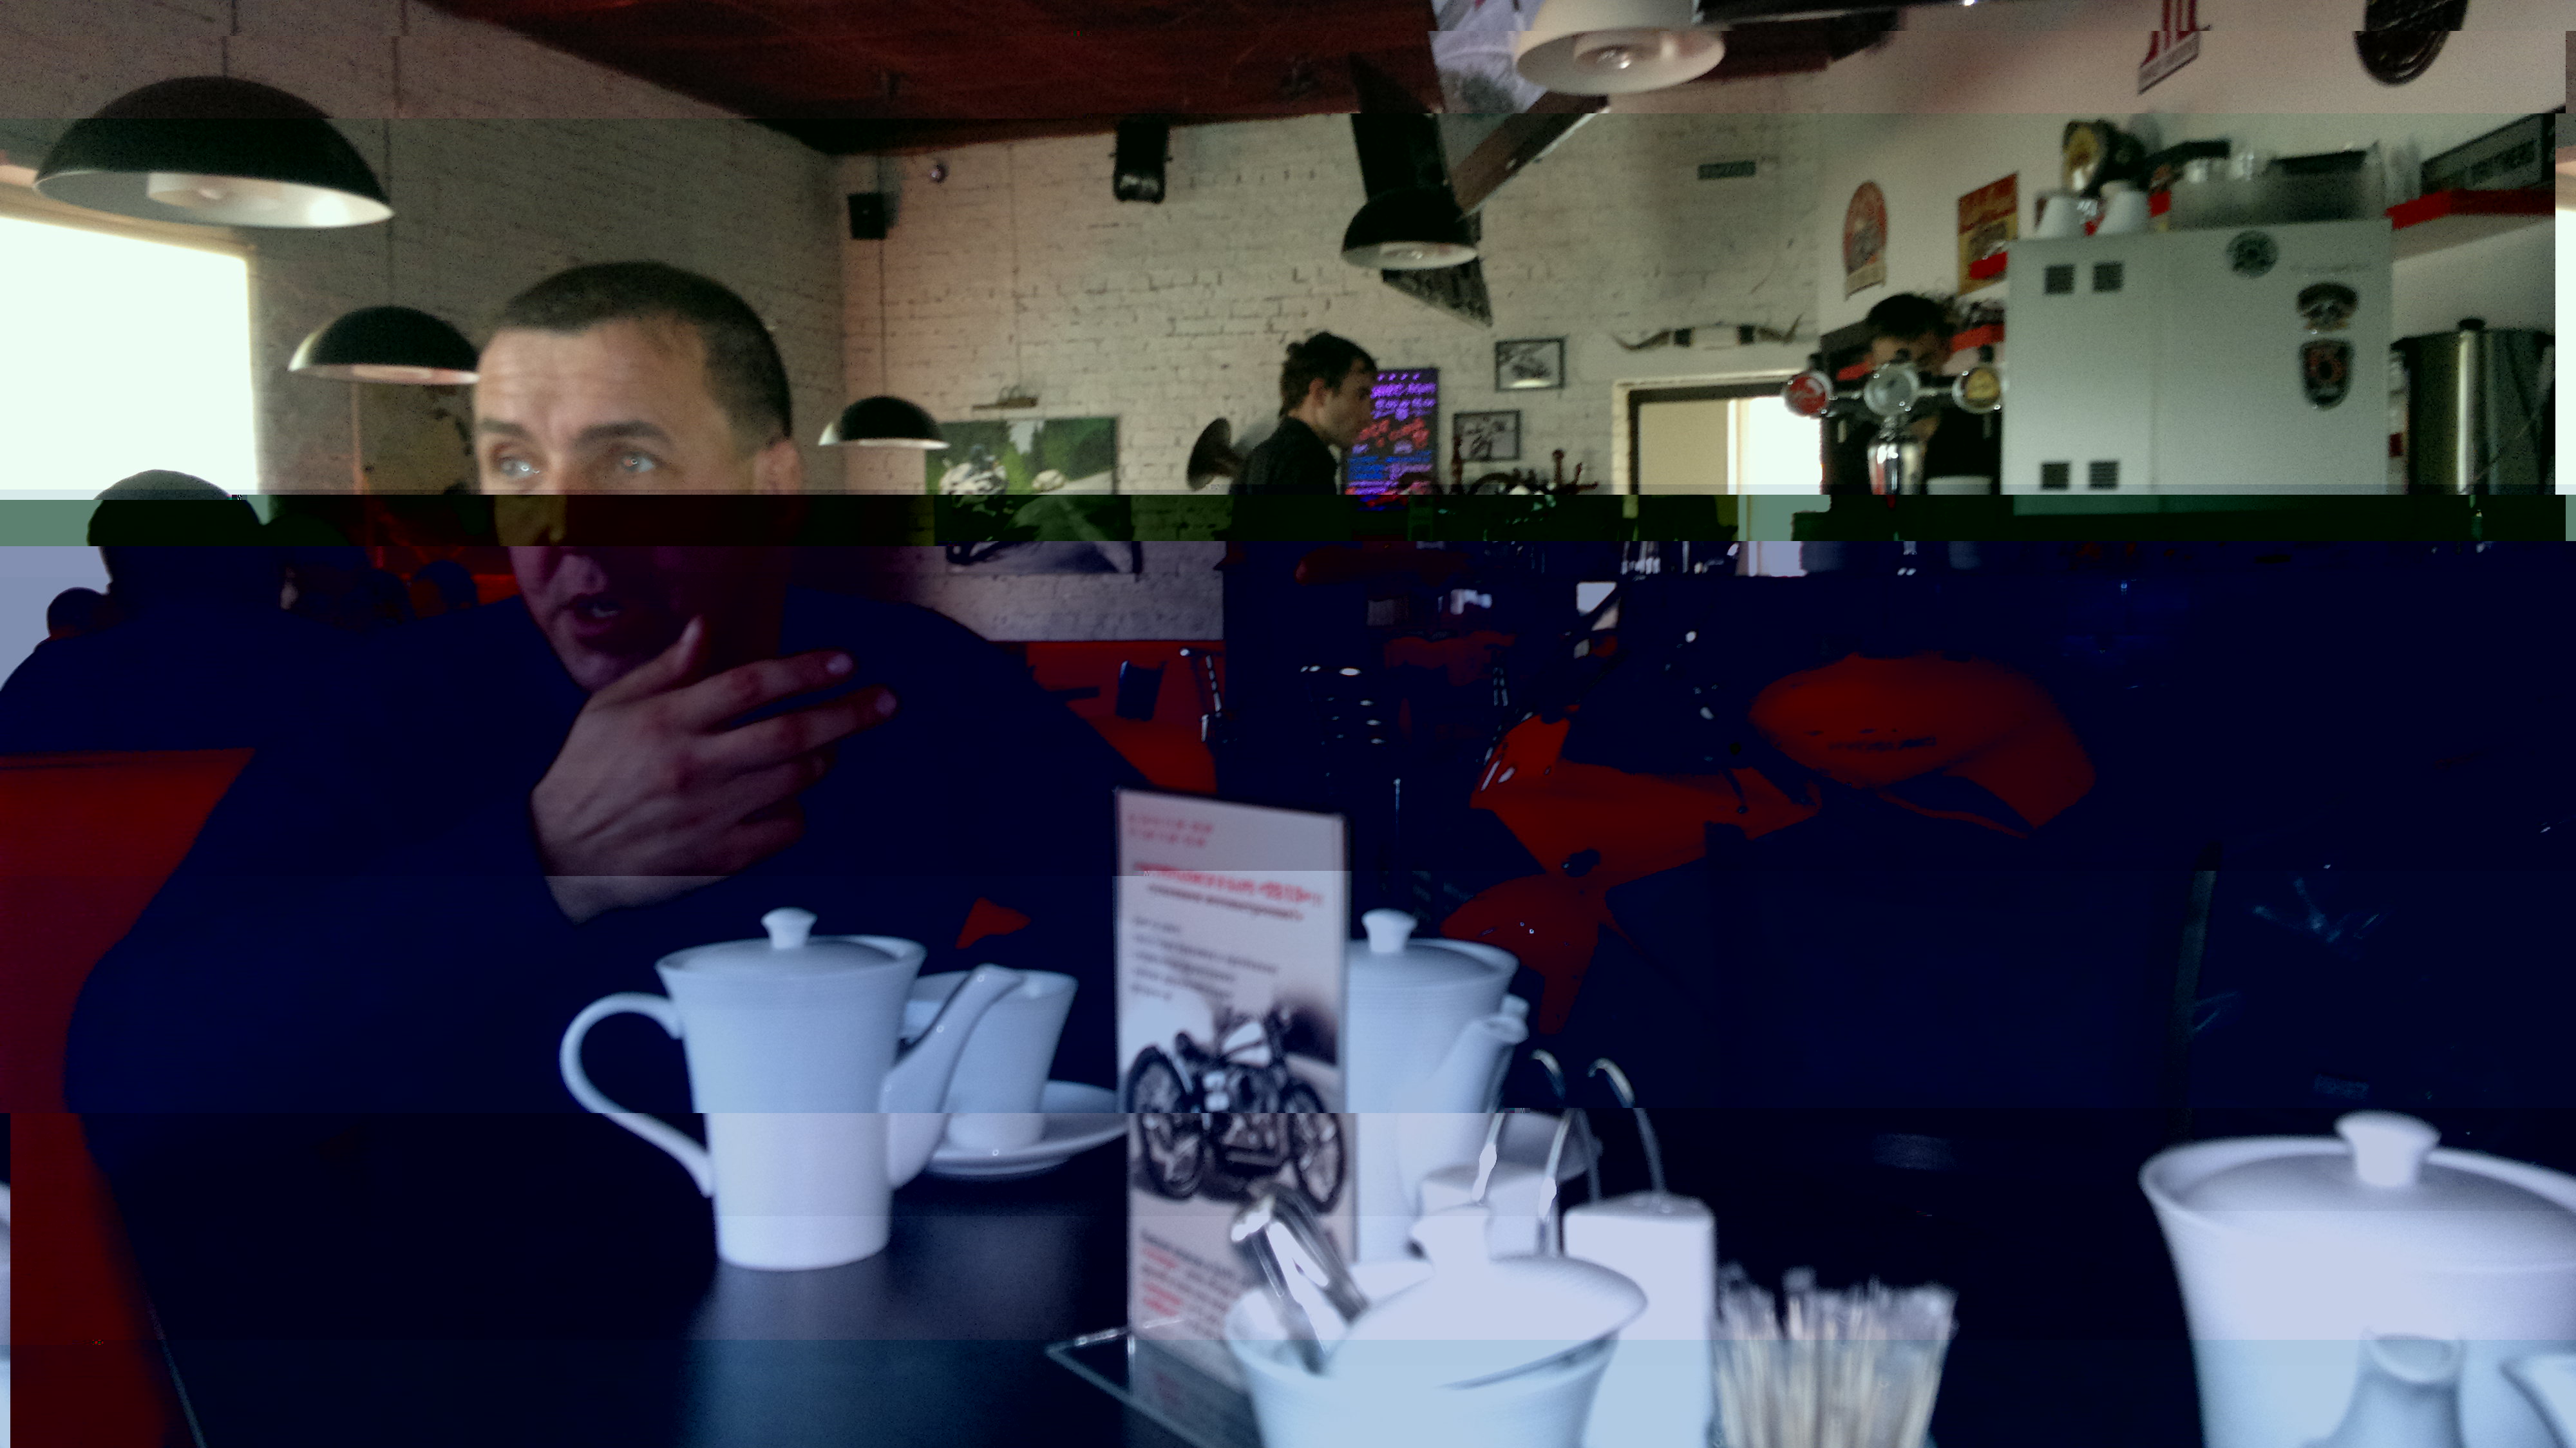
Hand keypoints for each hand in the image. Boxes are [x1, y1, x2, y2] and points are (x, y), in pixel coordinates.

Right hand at [532, 617, 898, 923]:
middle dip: (849, 712)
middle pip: (791, 732)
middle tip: (885, 701)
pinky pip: (784, 830)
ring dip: (822, 758)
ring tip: (827, 747)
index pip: (751, 684)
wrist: (558, 853)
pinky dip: (797, 811)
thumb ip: (667, 667)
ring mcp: (709, 814)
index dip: (805, 669)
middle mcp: (693, 765)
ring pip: (796, 780)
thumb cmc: (587, 771)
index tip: (845, 661)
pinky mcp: (718, 857)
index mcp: (666, 720)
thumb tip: (705, 626)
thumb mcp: (612, 705)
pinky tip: (788, 799)